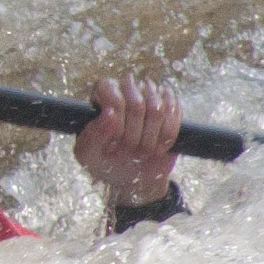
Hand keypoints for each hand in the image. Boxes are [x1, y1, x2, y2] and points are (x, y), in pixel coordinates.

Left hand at [72, 75, 178, 207]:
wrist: (130, 177)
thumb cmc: (104, 160)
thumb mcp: (88, 153)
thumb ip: (93, 135)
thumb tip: (110, 113)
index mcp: (105, 91)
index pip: (115, 97)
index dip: (117, 126)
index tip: (111, 147)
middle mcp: (129, 87)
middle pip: (137, 104)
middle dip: (132, 137)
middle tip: (126, 153)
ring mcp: (153, 95)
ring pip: (157, 110)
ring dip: (149, 140)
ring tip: (140, 152)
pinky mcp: (172, 106)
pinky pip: (175, 115)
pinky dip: (166, 138)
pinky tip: (157, 149)